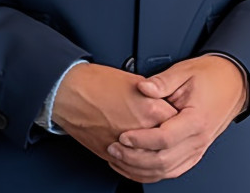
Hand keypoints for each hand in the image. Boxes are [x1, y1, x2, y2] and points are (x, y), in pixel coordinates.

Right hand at [51, 62, 177, 164]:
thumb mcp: (132, 79)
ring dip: (157, 160)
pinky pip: (133, 170)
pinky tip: (141, 164)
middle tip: (171, 134)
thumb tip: (162, 100)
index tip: (179, 116)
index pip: (178, 120)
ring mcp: (125, 146)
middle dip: (172, 142)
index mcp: (149, 109)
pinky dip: (139, 170)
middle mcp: (140, 131)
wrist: (70, 92)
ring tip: (159, 151)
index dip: (180, 118)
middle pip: (168, 145)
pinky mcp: (110, 155)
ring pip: (152, 164)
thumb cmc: (96, 83)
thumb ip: (153, 93)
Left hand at [106, 55, 247, 182]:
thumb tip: (142, 88)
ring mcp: (198, 148)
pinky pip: (173, 170)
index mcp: (195, 119)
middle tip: (115, 149)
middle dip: (134, 158)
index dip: (141, 140)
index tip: (123, 136)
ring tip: (120, 159)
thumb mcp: (184, 71)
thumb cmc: (210, 75)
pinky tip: (137, 167)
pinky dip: (153, 173)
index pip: (164, 139)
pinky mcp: (195, 152)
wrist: (232, 82)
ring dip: (140, 169)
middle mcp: (198, 139)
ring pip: (167, 171)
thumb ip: (161, 82)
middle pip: (163, 161)